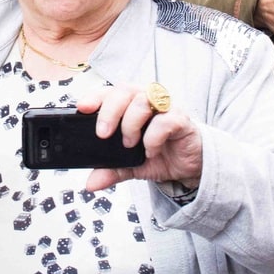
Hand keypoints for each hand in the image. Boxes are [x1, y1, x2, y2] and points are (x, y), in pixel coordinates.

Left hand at [75, 86, 203, 192]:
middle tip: (102, 134)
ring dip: (131, 123)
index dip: (95, 96)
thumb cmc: (161, 154)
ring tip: (129, 144)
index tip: (82, 108)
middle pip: (125, 89)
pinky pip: (166, 120)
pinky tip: (151, 150)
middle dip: (109, 111)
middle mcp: (147, 100)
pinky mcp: (182, 120)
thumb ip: (111, 170)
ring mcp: (166, 108)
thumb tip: (91, 183)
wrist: (191, 166)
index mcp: (131, 105)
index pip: (110, 91)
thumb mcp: (131, 165)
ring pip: (144, 99)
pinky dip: (153, 136)